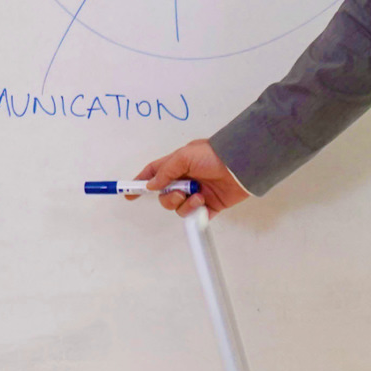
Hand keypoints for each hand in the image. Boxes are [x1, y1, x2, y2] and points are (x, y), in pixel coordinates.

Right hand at [132, 139, 252, 217]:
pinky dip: (195, 212)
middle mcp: (186, 180)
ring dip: (184, 203)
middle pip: (164, 195)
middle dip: (168, 197)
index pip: (154, 173)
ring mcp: (197, 194)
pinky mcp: (209, 207)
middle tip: (180, 191)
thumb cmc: (215, 155)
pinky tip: (203, 203)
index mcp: (178, 165)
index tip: (129, 192)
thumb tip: (152, 184)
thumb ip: (165, 171)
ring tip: (198, 195)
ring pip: (178, 207)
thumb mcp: (185, 156)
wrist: (241, 166)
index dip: (141, 182)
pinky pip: (194, 216)